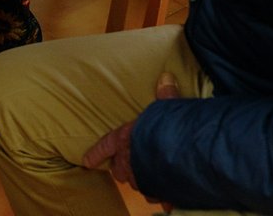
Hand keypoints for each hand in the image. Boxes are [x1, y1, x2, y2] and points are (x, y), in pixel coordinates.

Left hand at [83, 72, 180, 207]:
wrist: (186, 156)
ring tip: (149, 178)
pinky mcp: (159, 193)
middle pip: (119, 170)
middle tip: (126, 167)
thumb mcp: (167, 107)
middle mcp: (129, 161)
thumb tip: (165, 76)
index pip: (105, 146)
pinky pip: (156, 197)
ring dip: (141, 181)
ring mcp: (142, 180)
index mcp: (124, 139)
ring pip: (137, 184)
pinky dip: (161, 195)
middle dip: (122, 169)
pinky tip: (168, 195)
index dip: (96, 154)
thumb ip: (165, 95)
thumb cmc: (171, 128)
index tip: (87, 162)